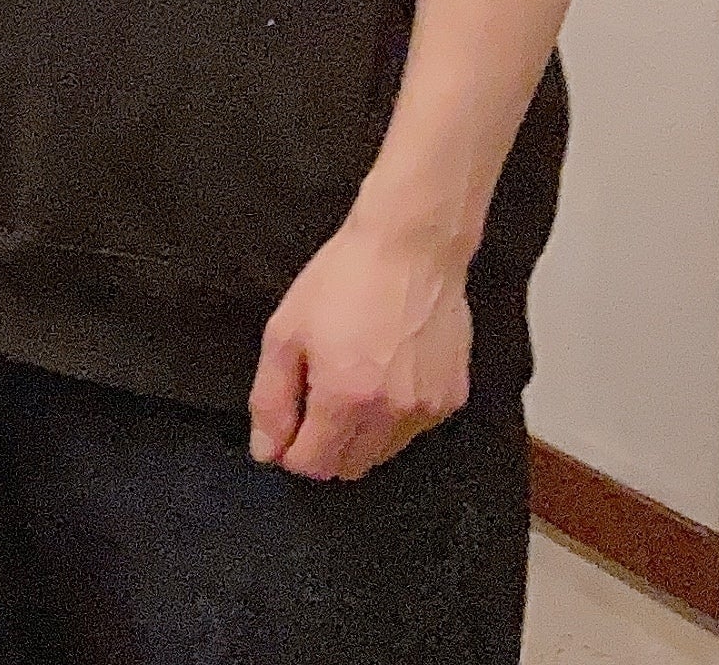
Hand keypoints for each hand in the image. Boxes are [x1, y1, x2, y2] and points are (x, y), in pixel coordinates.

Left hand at [250, 217, 472, 481]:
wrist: (410, 250)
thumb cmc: (342, 283)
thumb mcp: (284, 334)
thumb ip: (271, 400)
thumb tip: (267, 451)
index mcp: (346, 398)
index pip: (313, 465)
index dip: (290, 451)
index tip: (285, 425)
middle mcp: (392, 413)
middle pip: (349, 467)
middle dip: (323, 446)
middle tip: (313, 399)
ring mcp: (428, 409)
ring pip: (382, 453)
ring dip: (358, 435)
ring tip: (350, 379)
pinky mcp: (452, 398)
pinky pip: (412, 431)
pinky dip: (392, 418)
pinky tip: (383, 374)